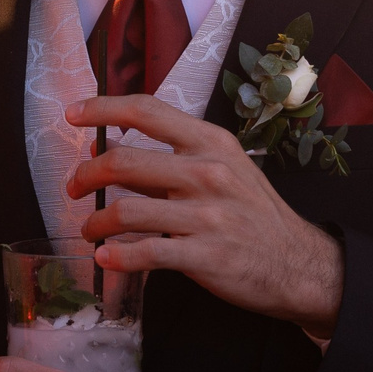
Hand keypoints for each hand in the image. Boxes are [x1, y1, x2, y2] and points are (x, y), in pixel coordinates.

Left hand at [63, 93, 345, 337]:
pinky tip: (106, 259)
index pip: (147, 111)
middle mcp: (208, 173)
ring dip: (96, 222)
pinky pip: (145, 254)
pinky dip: (117, 258)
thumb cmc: (254, 213)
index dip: (102, 108)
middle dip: (86, 175)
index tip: (73, 113)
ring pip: (127, 212)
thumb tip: (111, 147)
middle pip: (124, 162)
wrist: (299, 264)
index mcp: (211, 143)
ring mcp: (207, 216)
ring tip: (89, 230)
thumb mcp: (227, 167)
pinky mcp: (205, 256)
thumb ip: (175, 156)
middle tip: (74, 188)